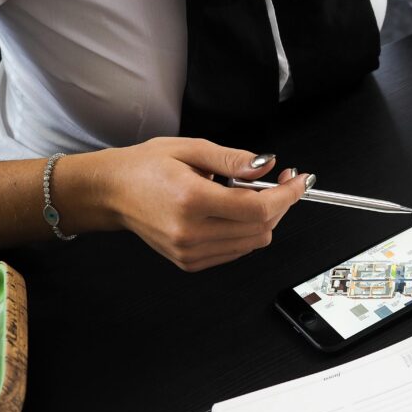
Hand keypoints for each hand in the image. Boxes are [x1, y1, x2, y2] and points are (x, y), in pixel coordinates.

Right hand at [90, 137, 310, 271]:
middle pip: (261, 228)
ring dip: (264, 219)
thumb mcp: (190, 149)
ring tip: (250, 194)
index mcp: (191, 200)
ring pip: (253, 242)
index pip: (258, 209)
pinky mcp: (190, 262)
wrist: (111, 193)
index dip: (287, 195)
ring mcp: (190, 252)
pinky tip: (233, 212)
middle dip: (281, 204)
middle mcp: (191, 232)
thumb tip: (267, 166)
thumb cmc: (145, 167)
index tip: (300, 181)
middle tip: (282, 181)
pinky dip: (246, 232)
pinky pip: (236, 250)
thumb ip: (233, 160)